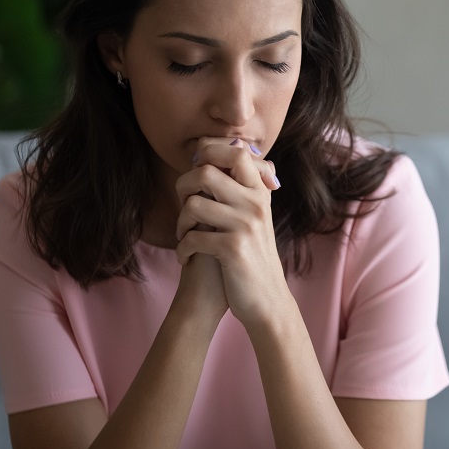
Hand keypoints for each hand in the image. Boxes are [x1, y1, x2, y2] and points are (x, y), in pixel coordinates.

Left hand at [174, 138, 290, 328]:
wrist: (267, 300)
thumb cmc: (252, 255)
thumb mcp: (255, 217)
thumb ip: (243, 186)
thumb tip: (226, 148)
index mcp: (260, 191)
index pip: (235, 151)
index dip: (208, 152)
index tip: (197, 171)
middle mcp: (256, 203)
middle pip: (206, 171)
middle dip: (183, 187)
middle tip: (185, 205)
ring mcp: (246, 225)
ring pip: (193, 204)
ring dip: (181, 222)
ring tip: (185, 235)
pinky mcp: (233, 248)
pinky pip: (193, 236)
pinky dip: (183, 248)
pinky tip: (187, 256)